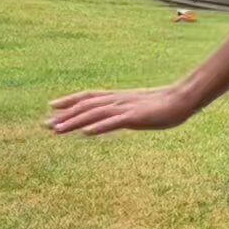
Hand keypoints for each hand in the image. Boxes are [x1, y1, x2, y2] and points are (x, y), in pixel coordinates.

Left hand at [47, 84, 192, 136]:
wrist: (184, 99)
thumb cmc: (164, 106)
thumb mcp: (139, 109)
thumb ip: (124, 113)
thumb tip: (115, 119)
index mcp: (119, 97)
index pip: (89, 96)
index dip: (70, 101)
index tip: (52, 106)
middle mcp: (118, 100)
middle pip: (87, 106)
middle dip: (65, 115)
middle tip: (44, 125)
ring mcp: (126, 107)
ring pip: (95, 114)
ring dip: (75, 122)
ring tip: (57, 130)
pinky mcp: (136, 116)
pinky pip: (114, 122)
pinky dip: (99, 126)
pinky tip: (86, 132)